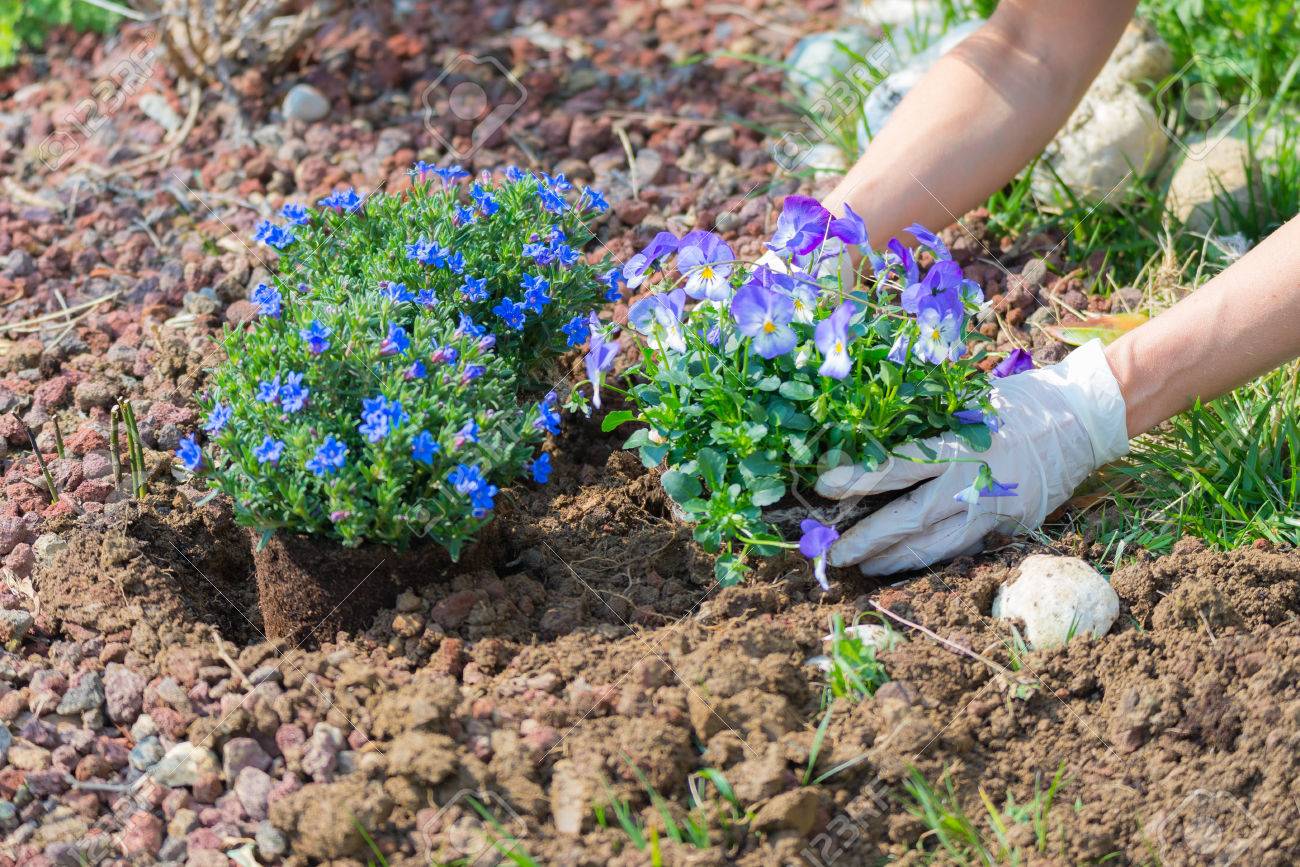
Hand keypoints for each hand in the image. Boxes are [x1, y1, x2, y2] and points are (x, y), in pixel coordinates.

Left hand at [816, 340, 1129, 574]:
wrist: (1084, 422)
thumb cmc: (1020, 402)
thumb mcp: (971, 401)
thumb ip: (930, 422)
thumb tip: (876, 430)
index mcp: (958, 445)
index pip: (897, 466)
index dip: (858, 478)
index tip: (824, 485)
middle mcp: (972, 483)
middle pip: (908, 520)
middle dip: (868, 539)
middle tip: (835, 555)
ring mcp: (992, 510)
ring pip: (934, 546)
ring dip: (895, 560)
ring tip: (865, 567)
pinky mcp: (1009, 527)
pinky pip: (962, 549)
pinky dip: (932, 558)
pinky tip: (908, 564)